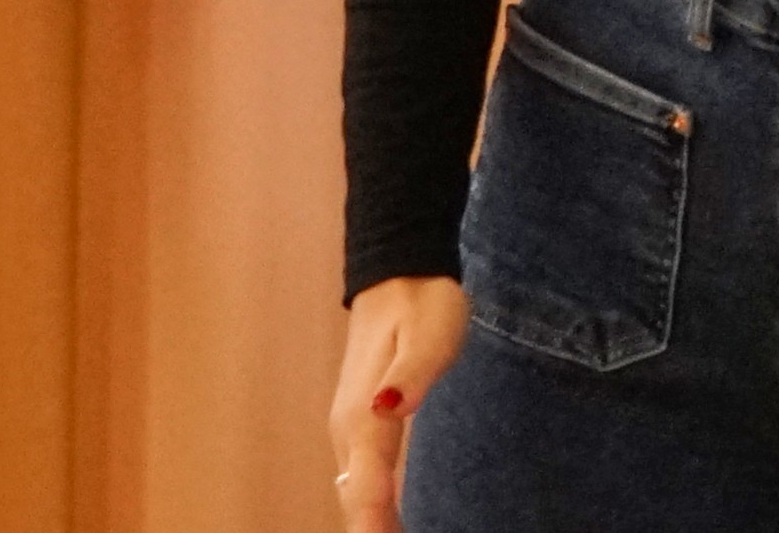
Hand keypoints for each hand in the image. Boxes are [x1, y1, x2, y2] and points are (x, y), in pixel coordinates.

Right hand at [332, 277, 464, 531]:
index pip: (366, 484)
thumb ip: (412, 375)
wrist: (399, 272)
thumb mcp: (429, 333)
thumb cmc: (421, 302)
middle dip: (370, 532)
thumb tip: (389, 408)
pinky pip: (362, 479)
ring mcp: (351, 428)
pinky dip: (372, 509)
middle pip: (355, 500)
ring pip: (355, 493)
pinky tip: (389, 526)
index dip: (373, 523)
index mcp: (364, 413)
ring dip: (370, 524)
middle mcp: (349, 429)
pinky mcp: (362, 425)